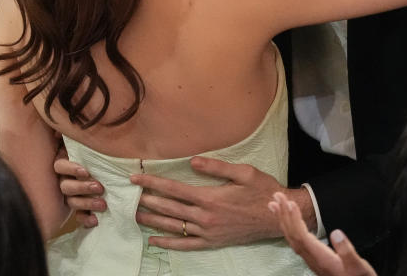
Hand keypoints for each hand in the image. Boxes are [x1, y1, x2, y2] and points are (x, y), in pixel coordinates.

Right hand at [53, 143, 105, 227]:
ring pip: (71, 201)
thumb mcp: (89, 144)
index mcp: (64, 163)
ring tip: (103, 205)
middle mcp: (63, 180)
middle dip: (82, 188)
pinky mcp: (78, 208)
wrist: (106, 168)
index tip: (86, 171)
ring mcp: (70, 195)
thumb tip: (63, 128)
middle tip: (100, 188)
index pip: (60, 166)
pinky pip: (78, 216)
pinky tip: (95, 221)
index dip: (71, 169)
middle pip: (66, 186)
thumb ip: (81, 136)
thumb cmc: (96, 153)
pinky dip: (85, 219)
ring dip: (87, 204)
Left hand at [131, 156, 312, 249]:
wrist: (278, 216)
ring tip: (134, 214)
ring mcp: (208, 232)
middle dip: (147, 200)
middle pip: (169, 208)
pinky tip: (154, 240)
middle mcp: (205, 216)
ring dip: (152, 220)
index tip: (135, 178)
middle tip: (128, 196)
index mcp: (210, 197)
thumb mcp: (243, 172)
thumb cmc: (262, 190)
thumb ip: (216, 167)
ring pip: (174, 227)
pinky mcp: (213, 242)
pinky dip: (168, 243)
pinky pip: (186, 245)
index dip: (152, 182)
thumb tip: (192, 161)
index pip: (173, 188)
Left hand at [270, 192, 376, 275]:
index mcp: (321, 258)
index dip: (294, 219)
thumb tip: (336, 233)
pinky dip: (289, 228)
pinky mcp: (313, 258)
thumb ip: (347, 251)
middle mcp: (312, 258)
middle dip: (284, 215)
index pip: (302, 236)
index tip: (290, 203)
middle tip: (277, 196)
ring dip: (283, 220)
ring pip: (292, 238)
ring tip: (274, 205)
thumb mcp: (359, 267)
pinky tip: (287, 222)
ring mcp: (311, 259)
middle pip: (293, 235)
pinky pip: (296, 241)